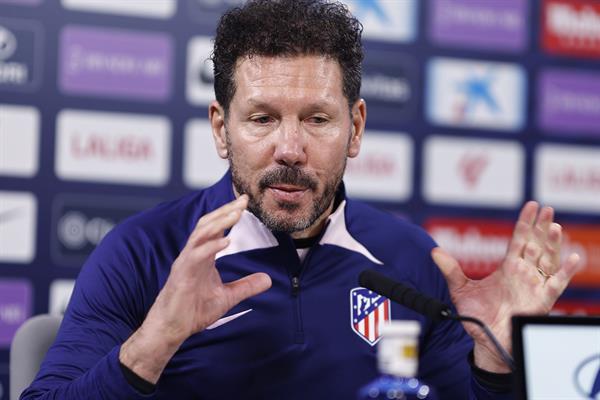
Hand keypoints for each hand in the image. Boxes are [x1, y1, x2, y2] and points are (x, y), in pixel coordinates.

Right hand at [120, 195, 271, 382]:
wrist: (172, 329)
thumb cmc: (193, 311)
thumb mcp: (227, 297)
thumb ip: (246, 286)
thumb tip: (268, 280)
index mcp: (202, 256)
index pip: (215, 228)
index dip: (229, 214)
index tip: (245, 202)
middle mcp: (193, 254)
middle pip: (207, 224)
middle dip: (225, 210)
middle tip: (243, 200)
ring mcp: (186, 262)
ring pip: (200, 234)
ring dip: (218, 222)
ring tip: (236, 213)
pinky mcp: (181, 274)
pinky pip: (195, 255)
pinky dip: (210, 246)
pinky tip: (226, 241)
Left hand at [431, 201, 581, 371]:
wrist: (486, 340)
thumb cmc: (477, 316)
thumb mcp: (460, 289)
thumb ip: (450, 270)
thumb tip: (434, 252)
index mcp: (508, 267)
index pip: (519, 239)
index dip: (525, 222)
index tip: (532, 205)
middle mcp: (524, 273)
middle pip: (536, 244)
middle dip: (542, 227)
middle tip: (547, 209)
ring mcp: (535, 285)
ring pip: (548, 260)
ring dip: (553, 244)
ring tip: (555, 227)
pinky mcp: (542, 300)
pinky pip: (557, 284)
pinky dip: (566, 272)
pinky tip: (573, 258)